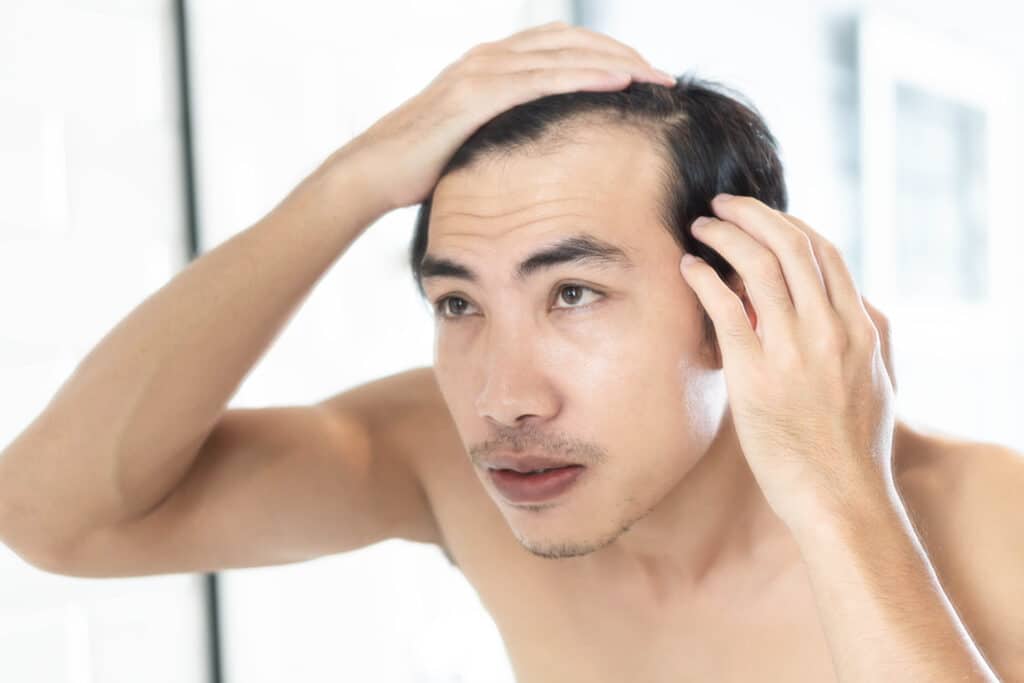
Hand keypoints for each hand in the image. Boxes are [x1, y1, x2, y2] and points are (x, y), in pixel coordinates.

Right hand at [333, 21, 675, 210]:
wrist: (372, 171)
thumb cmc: (422, 164)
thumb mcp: (473, 139)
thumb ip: (505, 131)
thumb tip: (539, 152)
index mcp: (491, 64)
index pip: (561, 47)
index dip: (605, 54)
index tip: (642, 74)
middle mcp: (490, 57)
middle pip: (571, 41)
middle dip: (622, 54)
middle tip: (662, 74)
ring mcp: (482, 71)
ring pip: (564, 54)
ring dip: (615, 62)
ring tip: (654, 77)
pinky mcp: (476, 95)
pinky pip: (543, 79)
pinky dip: (585, 76)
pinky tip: (619, 83)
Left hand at [679, 195, 896, 528]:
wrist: (841, 498)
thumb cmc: (855, 448)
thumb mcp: (879, 381)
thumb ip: (870, 336)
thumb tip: (859, 302)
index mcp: (860, 327)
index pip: (824, 252)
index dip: (787, 224)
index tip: (761, 216)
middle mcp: (830, 330)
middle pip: (789, 245)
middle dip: (751, 214)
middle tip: (721, 205)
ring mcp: (793, 351)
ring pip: (757, 266)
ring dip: (724, 237)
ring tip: (700, 228)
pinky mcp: (756, 376)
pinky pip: (725, 309)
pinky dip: (704, 278)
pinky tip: (688, 267)